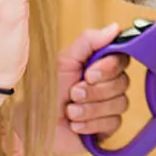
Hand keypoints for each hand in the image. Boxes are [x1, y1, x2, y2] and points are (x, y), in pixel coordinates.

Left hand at [52, 24, 130, 155]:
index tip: (88, 74)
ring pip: (120, 103)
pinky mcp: (107, 128)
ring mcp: (110, 107)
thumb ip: (89, 42)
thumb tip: (115, 27)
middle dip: (95, 91)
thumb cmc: (45, 90)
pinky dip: (91, 124)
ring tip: (70, 111)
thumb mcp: (64, 61)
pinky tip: (75, 124)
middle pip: (123, 82)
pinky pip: (113, 123)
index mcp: (99, 65)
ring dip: (90, 108)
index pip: (122, 59)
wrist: (32, 124)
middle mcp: (108, 84)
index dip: (109, 67)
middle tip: (73, 93)